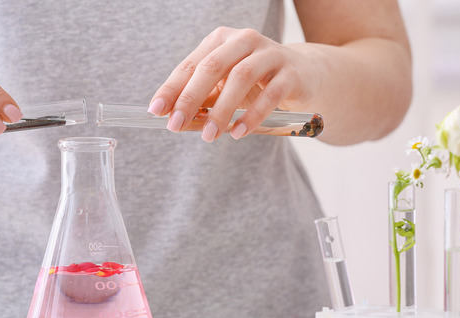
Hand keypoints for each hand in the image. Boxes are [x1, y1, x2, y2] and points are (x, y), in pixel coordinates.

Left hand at [148, 27, 314, 141]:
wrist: (304, 77)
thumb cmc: (254, 84)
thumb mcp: (222, 90)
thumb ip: (200, 101)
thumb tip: (173, 120)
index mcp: (220, 41)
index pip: (190, 65)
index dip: (171, 89)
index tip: (155, 112)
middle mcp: (243, 40)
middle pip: (211, 66)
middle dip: (190, 98)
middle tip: (176, 125)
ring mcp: (269, 53)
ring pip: (240, 77)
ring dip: (221, 110)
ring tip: (210, 136)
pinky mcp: (292, 72)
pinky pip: (270, 93)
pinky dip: (252, 115)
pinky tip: (239, 132)